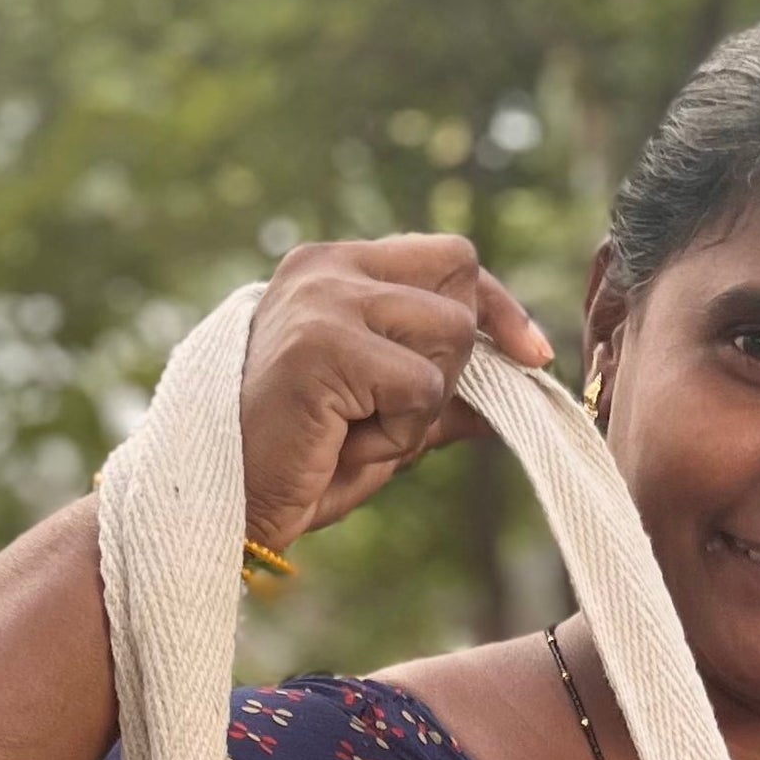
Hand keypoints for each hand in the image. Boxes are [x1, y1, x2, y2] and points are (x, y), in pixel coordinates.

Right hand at [237, 234, 553, 551]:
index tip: (530, 353)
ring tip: (362, 427)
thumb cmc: (303, 462)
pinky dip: (400, 429)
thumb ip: (445, 389)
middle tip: (394, 409)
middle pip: (461, 282)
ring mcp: (323, 299)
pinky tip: (347, 439)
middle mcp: (328, 266)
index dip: (497, 307)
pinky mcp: (323, 345)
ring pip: (450, 333)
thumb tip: (522, 377)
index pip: (451, 256)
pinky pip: (420, 386)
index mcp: (337, 266)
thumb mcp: (389, 417)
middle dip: (456, 361)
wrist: (229, 503)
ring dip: (424, 401)